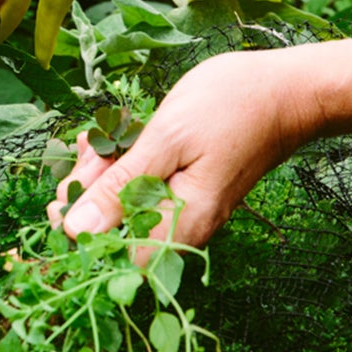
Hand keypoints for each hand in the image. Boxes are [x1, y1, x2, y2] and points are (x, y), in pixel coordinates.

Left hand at [47, 49, 321, 250]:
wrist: (289, 90)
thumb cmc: (231, 106)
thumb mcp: (167, 138)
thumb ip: (122, 185)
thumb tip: (74, 230)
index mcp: (181, 223)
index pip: (115, 261)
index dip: (80, 238)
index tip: (62, 198)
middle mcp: (183, 225)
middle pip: (114, 234)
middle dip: (85, 197)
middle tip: (86, 152)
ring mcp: (185, 207)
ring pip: (123, 207)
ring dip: (99, 175)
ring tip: (97, 139)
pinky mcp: (184, 188)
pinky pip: (141, 188)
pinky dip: (119, 165)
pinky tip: (111, 137)